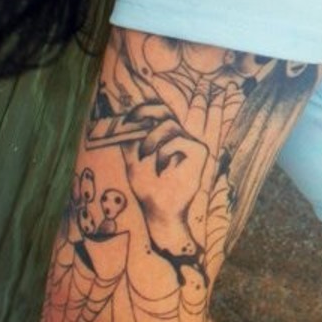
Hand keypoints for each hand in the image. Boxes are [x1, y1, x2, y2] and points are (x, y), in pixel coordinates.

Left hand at [120, 100, 207, 261]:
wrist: (160, 212)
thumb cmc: (148, 188)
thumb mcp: (133, 161)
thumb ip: (130, 141)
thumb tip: (120, 119)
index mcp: (165, 138)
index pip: (158, 112)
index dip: (144, 110)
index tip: (127, 118)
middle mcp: (180, 137)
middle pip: (165, 111)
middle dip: (146, 112)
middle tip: (133, 122)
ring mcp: (191, 144)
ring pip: (169, 125)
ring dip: (151, 138)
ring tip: (144, 156)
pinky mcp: (200, 152)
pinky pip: (179, 140)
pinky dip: (165, 152)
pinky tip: (161, 168)